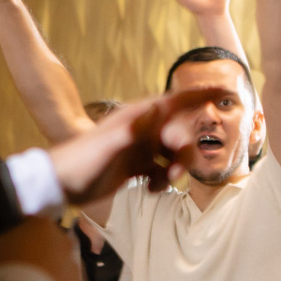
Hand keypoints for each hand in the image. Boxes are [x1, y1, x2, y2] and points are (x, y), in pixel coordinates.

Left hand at [43, 86, 234, 202]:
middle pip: (180, 132)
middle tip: (174, 172)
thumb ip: (131, 130)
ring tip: (160, 185)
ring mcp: (139, 147)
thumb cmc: (78, 162)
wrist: (57, 185)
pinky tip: (149, 190)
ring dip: (175, 169)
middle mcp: (142, 128)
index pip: (175, 101)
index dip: (199, 95)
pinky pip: (162, 168)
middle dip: (184, 152)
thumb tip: (156, 109)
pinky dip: (162, 180)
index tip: (223, 90)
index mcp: (137, 117)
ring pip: (173, 152)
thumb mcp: (106, 146)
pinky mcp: (135, 165)